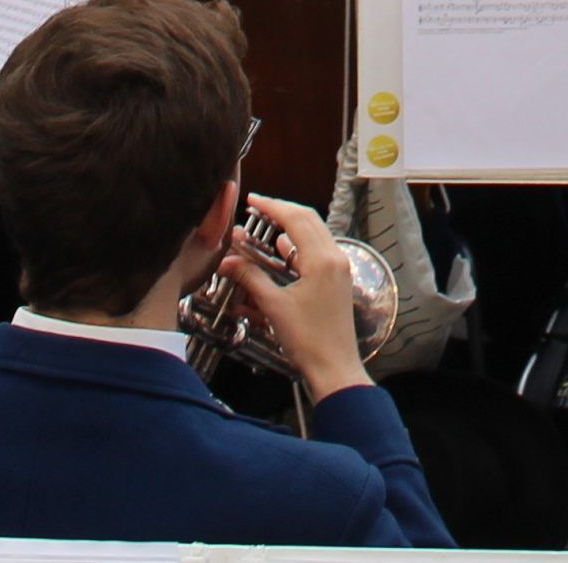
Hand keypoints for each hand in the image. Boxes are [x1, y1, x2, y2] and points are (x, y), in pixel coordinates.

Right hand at [227, 196, 370, 397]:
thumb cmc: (307, 340)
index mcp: (322, 259)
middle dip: (282, 210)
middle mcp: (335, 258)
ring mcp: (339, 269)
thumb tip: (228, 260)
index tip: (252, 200)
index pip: (296, 219)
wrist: (334, 368)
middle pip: (309, 220)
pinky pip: (318, 252)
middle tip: (258, 207)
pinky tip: (283, 249)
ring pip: (315, 234)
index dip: (272, 206)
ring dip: (291, 226)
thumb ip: (250, 278)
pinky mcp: (338, 281)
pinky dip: (300, 246)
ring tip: (266, 224)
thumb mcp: (274, 306)